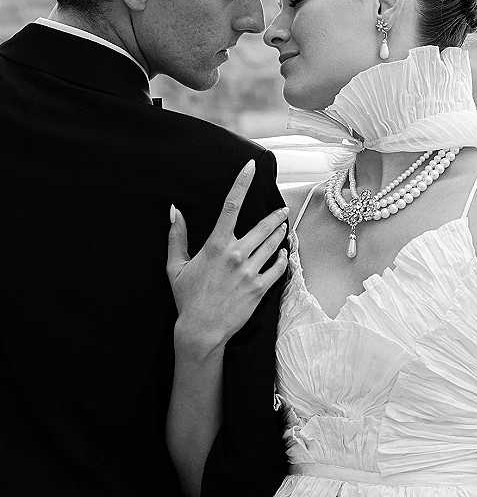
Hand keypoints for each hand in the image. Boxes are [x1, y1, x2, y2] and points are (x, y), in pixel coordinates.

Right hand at [167, 159, 288, 358]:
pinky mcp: (260, 288)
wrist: (201, 330)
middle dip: (275, 215)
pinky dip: (282, 258)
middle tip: (281, 209)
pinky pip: (279, 267)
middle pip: (263, 225)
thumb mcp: (176, 266)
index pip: (231, 205)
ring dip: (279, 233)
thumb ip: (177, 236)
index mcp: (216, 245)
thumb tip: (174, 211)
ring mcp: (251, 271)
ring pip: (273, 244)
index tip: (251, 167)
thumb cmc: (187, 298)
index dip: (242, 182)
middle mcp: (236, 254)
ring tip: (282, 227)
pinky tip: (282, 253)